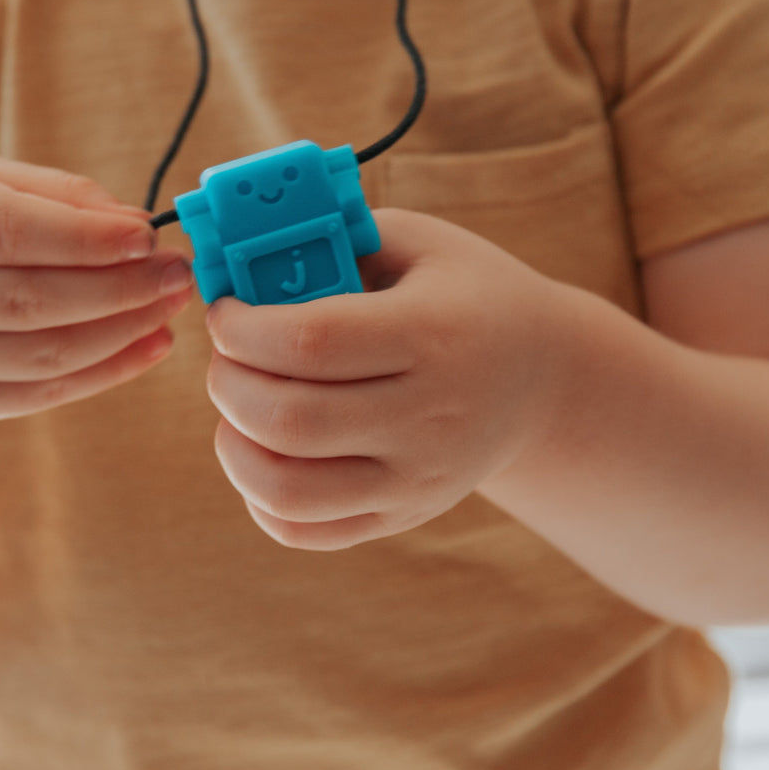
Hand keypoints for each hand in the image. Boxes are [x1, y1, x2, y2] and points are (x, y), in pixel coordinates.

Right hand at [0, 152, 194, 423]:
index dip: (81, 238)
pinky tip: (152, 342)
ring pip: (42, 353)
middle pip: (24, 299)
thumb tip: (138, 228)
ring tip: (171, 302)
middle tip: (177, 272)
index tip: (147, 236)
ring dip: (123, 330)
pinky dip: (109, 370)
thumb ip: (61, 196)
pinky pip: (44, 392)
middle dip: (117, 288)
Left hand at [205, 208, 561, 548]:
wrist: (542, 378)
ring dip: (234, 446)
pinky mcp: (402, 515)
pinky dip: (259, 496)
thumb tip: (246, 263)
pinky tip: (263, 450)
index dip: (245, 328)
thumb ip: (339, 239)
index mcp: (433, 336)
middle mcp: (428, 419)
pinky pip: (305, 530)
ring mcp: (416, 480)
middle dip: (229, 383)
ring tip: (239, 406)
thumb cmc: (466, 295)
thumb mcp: (420, 244)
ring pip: (287, 491)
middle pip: (290, 421)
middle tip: (227, 356)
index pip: (311, 342)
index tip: (226, 311)